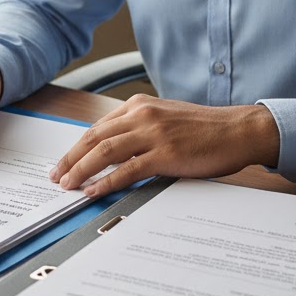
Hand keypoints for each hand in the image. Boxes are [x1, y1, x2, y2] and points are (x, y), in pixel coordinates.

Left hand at [49, 95, 279, 196]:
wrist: (238, 130)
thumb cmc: (206, 129)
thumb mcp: (166, 119)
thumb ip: (140, 129)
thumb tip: (112, 152)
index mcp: (140, 104)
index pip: (98, 126)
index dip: (77, 146)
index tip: (64, 161)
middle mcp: (142, 114)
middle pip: (94, 137)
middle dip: (70, 158)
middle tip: (56, 175)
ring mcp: (153, 133)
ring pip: (104, 151)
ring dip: (81, 170)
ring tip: (68, 185)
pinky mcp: (165, 153)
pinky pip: (127, 170)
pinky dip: (106, 181)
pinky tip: (93, 191)